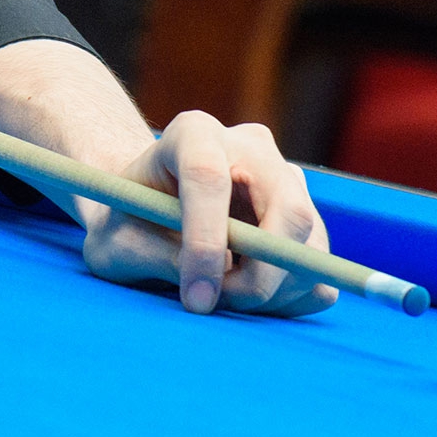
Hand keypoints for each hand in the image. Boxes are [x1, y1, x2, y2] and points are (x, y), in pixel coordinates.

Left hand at [0, 38, 332, 316]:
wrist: (147, 216)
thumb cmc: (126, 224)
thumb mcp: (117, 242)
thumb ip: (154, 257)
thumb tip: (209, 291)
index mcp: (192, 133)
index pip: (210, 178)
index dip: (205, 241)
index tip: (195, 297)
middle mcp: (250, 147)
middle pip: (288, 209)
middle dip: (260, 276)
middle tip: (218, 304)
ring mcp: (287, 180)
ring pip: (310, 245)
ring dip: (271, 291)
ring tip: (220, 295)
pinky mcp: (308, 219)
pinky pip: (319, 272)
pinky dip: (288, 298)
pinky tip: (245, 293)